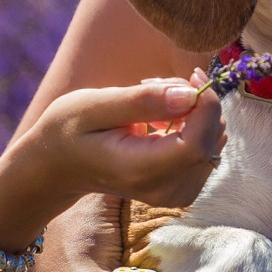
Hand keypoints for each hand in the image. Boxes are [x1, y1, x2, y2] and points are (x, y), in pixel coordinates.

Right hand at [0, 78, 222, 220]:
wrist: (57, 167)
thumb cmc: (68, 130)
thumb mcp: (94, 105)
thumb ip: (142, 101)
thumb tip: (189, 96)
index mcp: (141, 171)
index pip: (198, 144)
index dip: (206, 106)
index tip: (192, 76)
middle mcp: (164, 190)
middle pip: (211, 142)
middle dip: (196, 105)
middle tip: (156, 86)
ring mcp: (175, 195)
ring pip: (213, 143)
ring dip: (194, 114)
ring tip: (151, 104)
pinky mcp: (182, 190)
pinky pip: (206, 150)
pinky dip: (192, 127)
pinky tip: (162, 120)